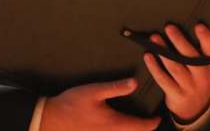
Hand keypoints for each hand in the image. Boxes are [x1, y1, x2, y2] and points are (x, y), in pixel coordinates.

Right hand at [39, 78, 160, 130]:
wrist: (51, 120)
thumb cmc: (72, 104)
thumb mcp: (94, 91)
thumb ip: (115, 87)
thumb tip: (135, 83)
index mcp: (115, 123)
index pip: (142, 127)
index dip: (153, 122)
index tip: (158, 116)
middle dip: (145, 128)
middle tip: (150, 118)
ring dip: (133, 130)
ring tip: (137, 121)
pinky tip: (118, 123)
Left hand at [143, 21, 209, 122]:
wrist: (196, 108)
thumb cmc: (202, 76)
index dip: (206, 38)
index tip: (199, 25)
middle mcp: (201, 75)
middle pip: (191, 57)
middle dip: (179, 41)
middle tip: (169, 27)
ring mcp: (188, 86)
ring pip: (175, 68)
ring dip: (164, 52)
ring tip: (154, 38)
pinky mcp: (175, 94)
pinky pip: (163, 80)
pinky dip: (155, 68)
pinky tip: (148, 56)